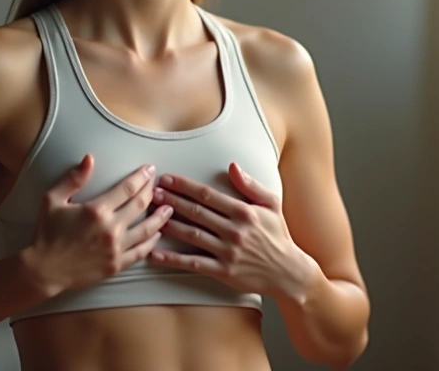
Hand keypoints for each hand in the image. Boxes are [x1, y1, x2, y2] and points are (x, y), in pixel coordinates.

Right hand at [25, 154, 172, 293]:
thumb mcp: (53, 200)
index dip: (141, 177)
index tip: (150, 170)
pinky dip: (151, 242)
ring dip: (160, 217)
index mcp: (96, 210)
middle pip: (140, 205)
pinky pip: (140, 252)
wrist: (44, 269)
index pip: (127, 189)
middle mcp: (110, 229)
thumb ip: (73, 179)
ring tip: (169, 208)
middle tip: (159, 184)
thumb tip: (89, 159)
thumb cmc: (46, 233)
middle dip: (152, 191)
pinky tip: (157, 234)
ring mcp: (115, 249)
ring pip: (147, 229)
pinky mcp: (116, 265)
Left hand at [149, 162, 316, 299]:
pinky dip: (173, 259)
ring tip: (150, 216)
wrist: (288, 272)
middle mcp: (234, 230)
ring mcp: (228, 251)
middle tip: (151, 193)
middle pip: (196, 212)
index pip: (207, 195)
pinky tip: (155, 253)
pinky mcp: (223, 271)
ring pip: (192, 235)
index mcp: (244, 211)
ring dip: (169, 224)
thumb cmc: (277, 235)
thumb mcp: (271, 205)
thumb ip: (251, 185)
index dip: (184, 186)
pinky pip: (194, 263)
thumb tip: (232, 166)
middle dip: (171, 201)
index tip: (167, 178)